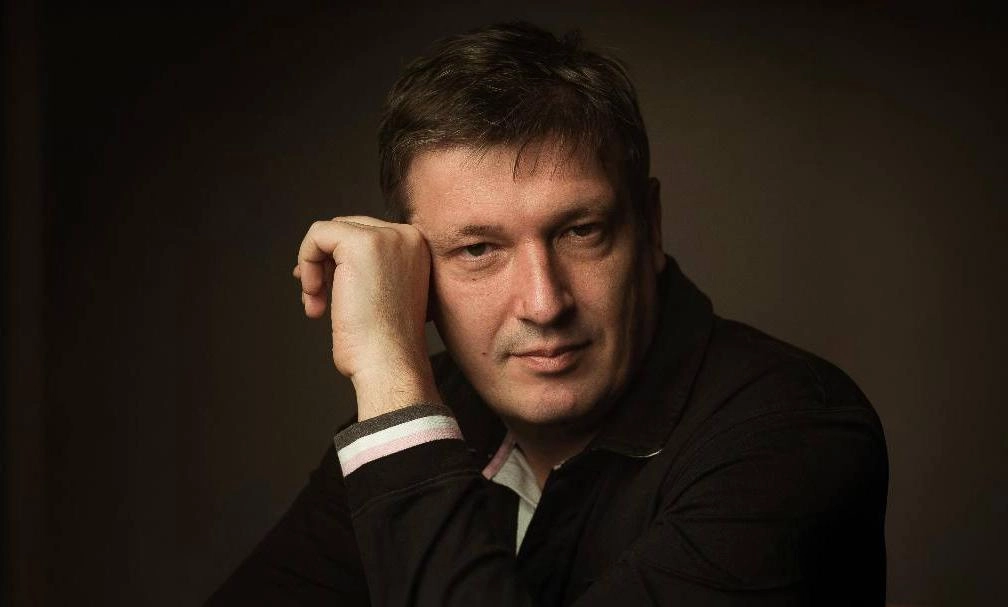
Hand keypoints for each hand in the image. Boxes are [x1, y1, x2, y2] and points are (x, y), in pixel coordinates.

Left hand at [293, 216, 440, 419]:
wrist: (390, 364)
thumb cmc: (385, 343)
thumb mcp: (386, 294)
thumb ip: (370, 269)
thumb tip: (329, 257)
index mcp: (417, 247)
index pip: (365, 235)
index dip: (337, 261)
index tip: (325, 288)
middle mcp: (407, 236)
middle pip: (345, 230)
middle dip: (324, 263)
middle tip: (316, 296)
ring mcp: (386, 237)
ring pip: (329, 232)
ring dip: (313, 267)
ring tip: (315, 302)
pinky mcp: (360, 244)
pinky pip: (317, 234)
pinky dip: (306, 262)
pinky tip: (313, 296)